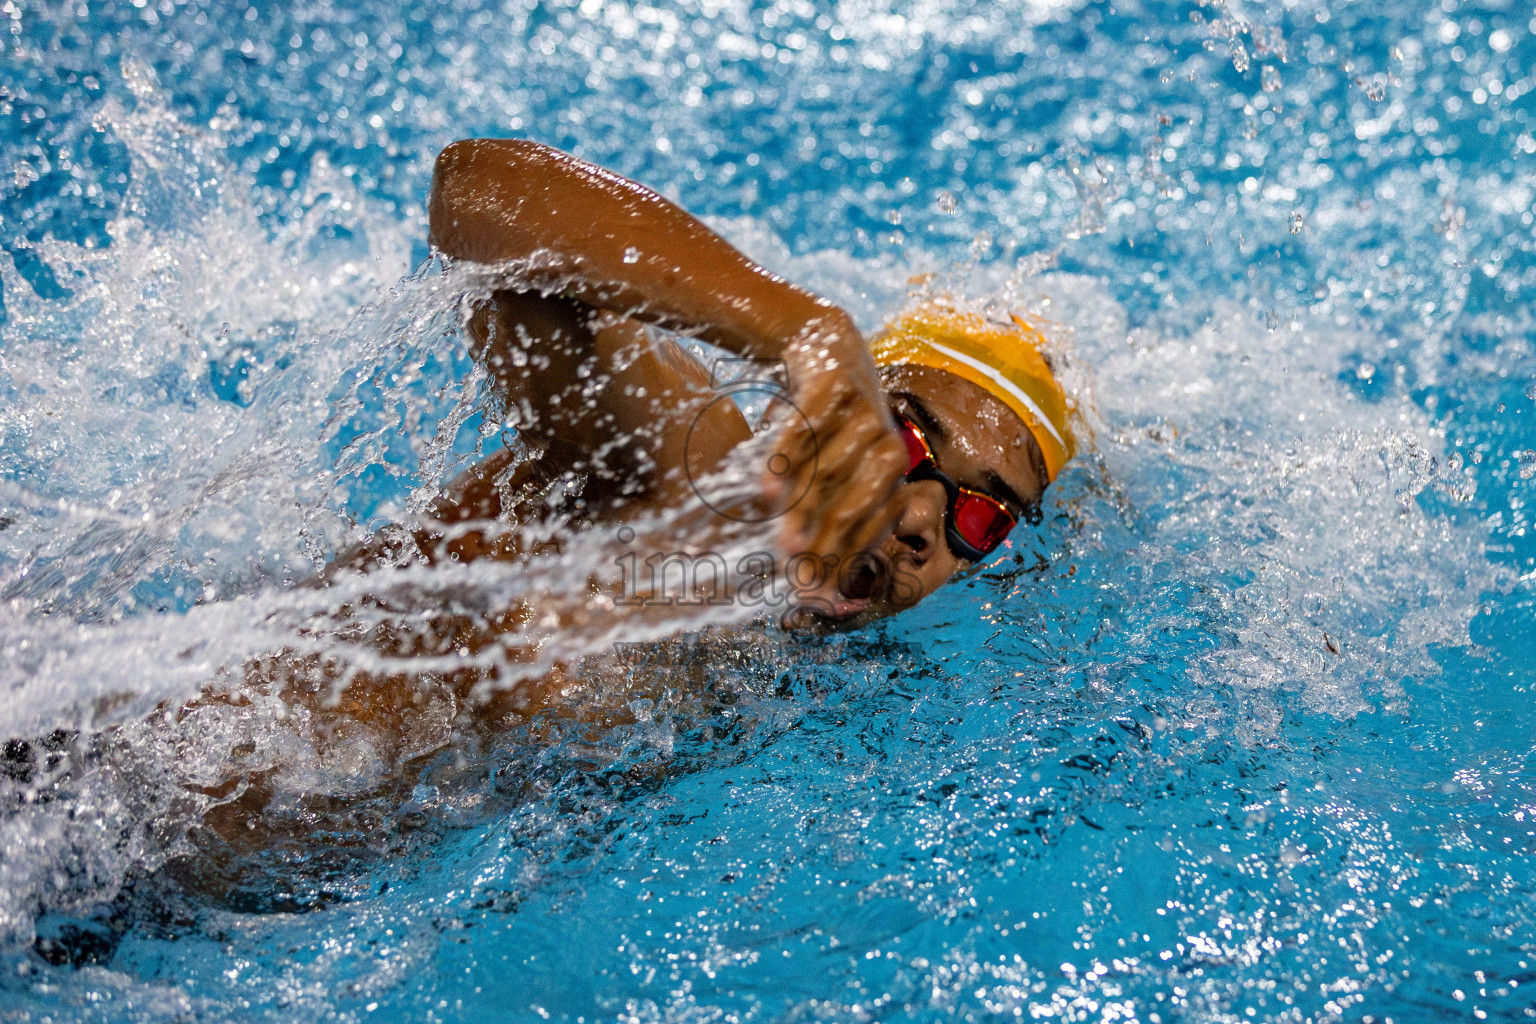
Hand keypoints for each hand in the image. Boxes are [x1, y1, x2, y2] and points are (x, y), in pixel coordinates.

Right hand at [766, 312, 907, 577]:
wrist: (825, 348)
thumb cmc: (823, 428)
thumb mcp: (828, 474)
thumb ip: (821, 523)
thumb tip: (815, 602)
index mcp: (890, 476)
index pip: (867, 529)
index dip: (840, 563)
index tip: (813, 596)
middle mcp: (886, 447)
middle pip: (852, 506)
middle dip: (824, 547)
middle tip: (797, 581)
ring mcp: (864, 413)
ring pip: (830, 472)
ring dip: (805, 512)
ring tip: (782, 544)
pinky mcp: (837, 384)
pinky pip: (810, 428)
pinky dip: (788, 459)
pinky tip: (769, 489)